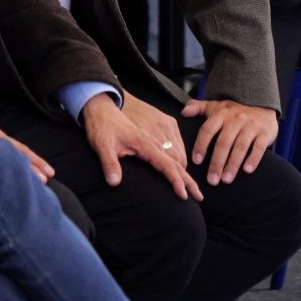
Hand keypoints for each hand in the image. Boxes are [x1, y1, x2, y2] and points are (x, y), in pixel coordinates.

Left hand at [81, 94, 201, 200]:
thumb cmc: (101, 127)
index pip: (167, 165)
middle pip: (178, 161)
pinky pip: (176, 143)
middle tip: (198, 197)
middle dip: (189, 180)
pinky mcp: (162, 123)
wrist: (101, 104)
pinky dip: (180, 157)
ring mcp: (160, 128)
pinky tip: (180, 166)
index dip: (176, 181)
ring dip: (185, 169)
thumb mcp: (102, 146)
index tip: (184, 195)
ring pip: (179, 153)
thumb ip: (109, 164)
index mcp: (145, 143)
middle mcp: (156, 136)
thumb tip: (114, 183)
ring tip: (190, 186)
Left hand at [179, 99, 277, 185]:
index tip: (196, 161)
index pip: (208, 130)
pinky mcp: (265, 133)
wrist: (261, 103)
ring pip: (240, 146)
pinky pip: (259, 147)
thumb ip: (197, 108)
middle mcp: (236, 119)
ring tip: (226, 179)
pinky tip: (247, 170)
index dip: (201, 145)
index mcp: (221, 114)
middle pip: (224, 142)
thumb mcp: (215, 106)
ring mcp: (251, 126)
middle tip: (212, 180)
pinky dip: (253, 159)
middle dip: (217, 162)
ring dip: (232, 164)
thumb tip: (183, 112)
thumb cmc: (233, 110)